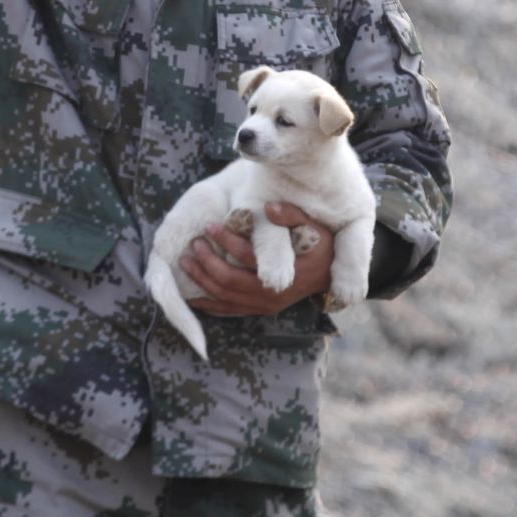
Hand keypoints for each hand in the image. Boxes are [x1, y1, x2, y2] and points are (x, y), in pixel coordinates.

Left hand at [184, 201, 331, 316]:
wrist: (331, 277)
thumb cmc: (322, 248)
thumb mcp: (316, 229)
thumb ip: (292, 215)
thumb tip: (269, 206)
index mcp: (283, 273)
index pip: (247, 257)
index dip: (226, 240)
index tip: (210, 225)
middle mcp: (271, 294)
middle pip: (229, 281)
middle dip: (207, 262)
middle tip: (194, 244)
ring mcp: (264, 305)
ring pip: (224, 297)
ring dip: (202, 280)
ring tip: (185, 262)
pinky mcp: (259, 310)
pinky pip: (229, 310)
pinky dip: (209, 304)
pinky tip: (193, 298)